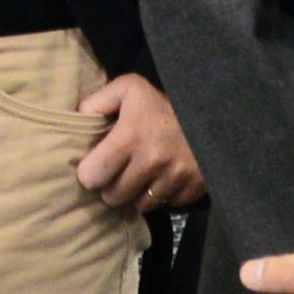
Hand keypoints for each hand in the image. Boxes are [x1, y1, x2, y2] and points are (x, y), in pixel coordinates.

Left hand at [75, 73, 203, 209]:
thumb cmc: (163, 103)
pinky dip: (163, 196)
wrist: (215, 113)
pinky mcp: (192, 189)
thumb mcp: (129, 88)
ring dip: (136, 194)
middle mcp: (151, 161)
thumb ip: (98, 101)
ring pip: (139, 205)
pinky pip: (166, 205)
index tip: (95, 166)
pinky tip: (163, 177)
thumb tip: (78, 120)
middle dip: (111, 187)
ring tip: (140, 175)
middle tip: (117, 173)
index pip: (92, 177)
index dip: (90, 173)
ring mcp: (173, 178)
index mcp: (130, 136)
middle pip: (113, 197)